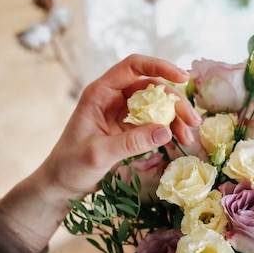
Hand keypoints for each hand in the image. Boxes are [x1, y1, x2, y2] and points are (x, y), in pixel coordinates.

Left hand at [41, 54, 200, 199]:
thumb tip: (166, 131)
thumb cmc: (70, 166)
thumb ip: (132, 142)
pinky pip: (153, 124)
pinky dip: (167, 132)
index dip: (159, 67)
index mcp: (100, 93)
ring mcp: (121, 114)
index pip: (133, 67)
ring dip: (175, 119)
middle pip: (151, 88)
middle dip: (175, 102)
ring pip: (156, 107)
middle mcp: (112, 99)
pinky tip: (176, 143)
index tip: (183, 78)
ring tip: (188, 138)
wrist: (60, 185)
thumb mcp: (100, 154)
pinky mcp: (128, 130)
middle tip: (193, 123)